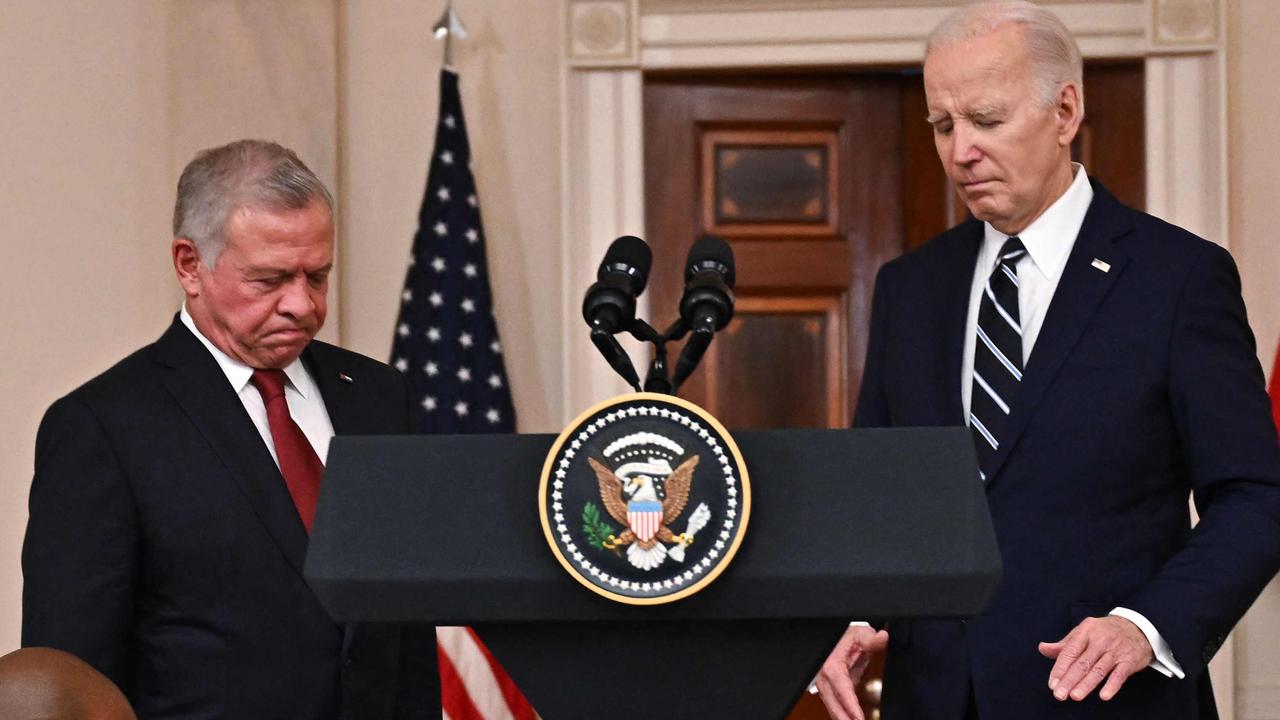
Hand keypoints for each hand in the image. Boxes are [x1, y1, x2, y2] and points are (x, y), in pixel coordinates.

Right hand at [815, 625, 888, 719]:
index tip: (859, 719)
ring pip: (833, 708)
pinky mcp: (830, 691)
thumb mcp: (860, 634)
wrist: (839, 639)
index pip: (842, 690)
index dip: (851, 706)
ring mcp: (826, 686)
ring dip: (844, 719)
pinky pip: (836, 707)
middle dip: (845, 719)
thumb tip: (882, 637)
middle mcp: (825, 678)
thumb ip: (871, 639)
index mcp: (831, 666)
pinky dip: (844, 716)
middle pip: (834, 705)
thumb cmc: (847, 636)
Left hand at [1039, 615, 1153, 701]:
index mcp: (1086, 631)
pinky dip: (1112, 685)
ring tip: (1074, 696)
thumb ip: (1064, 644)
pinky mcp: (1129, 661)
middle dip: (1069, 680)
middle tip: (1059, 694)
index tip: (1052, 684)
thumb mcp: (1084, 633)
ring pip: (1098, 669)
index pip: (1069, 652)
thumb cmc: (1104, 632)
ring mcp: (1115, 650)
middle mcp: (1100, 640)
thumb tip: (1042, 649)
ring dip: (1086, 684)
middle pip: (1082, 663)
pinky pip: (1120, 675)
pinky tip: (1103, 696)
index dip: (1059, 669)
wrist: (1137, 628)